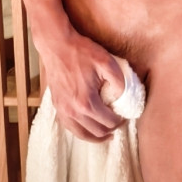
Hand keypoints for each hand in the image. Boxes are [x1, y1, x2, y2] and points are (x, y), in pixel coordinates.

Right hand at [37, 26, 126, 142]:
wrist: (56, 45)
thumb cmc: (81, 52)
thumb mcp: (107, 62)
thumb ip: (120, 82)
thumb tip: (125, 97)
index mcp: (87, 102)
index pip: (108, 122)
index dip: (120, 121)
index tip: (125, 117)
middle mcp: (73, 111)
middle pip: (96, 131)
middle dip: (110, 130)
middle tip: (118, 123)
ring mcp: (63, 110)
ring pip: (81, 134)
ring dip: (95, 136)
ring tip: (106, 134)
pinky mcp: (57, 106)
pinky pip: (69, 127)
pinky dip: (81, 131)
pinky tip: (87, 128)